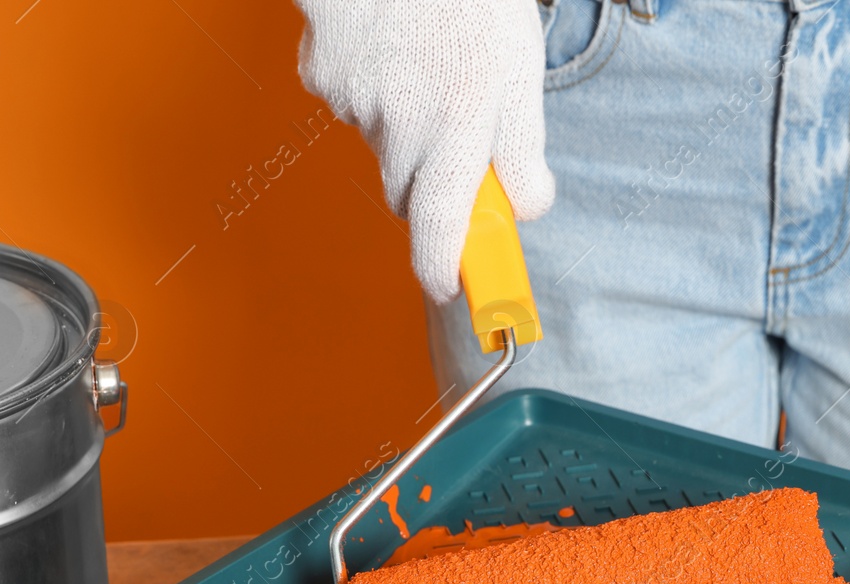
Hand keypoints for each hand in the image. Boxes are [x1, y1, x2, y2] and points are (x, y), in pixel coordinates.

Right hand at [296, 0, 554, 302]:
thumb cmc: (467, 0)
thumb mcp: (519, 72)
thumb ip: (523, 150)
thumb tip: (526, 206)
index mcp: (455, 133)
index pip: (442, 234)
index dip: (445, 272)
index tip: (451, 289)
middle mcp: (401, 129)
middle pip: (408, 195)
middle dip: (431, 182)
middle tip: (455, 133)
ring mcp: (355, 105)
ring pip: (382, 144)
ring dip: (404, 125)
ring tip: (426, 66)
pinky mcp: (323, 78)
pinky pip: (350, 105)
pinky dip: (371, 88)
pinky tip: (390, 47)